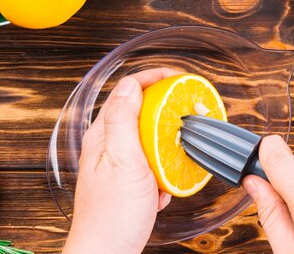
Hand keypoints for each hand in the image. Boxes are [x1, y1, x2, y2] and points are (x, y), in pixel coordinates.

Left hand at [62, 69, 179, 253]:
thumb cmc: (112, 216)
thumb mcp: (123, 162)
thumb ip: (124, 121)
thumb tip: (130, 83)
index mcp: (104, 133)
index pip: (129, 89)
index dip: (155, 78)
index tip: (181, 79)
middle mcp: (109, 143)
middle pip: (142, 110)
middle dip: (167, 111)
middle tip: (189, 115)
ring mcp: (118, 161)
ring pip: (149, 138)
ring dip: (167, 145)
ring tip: (177, 157)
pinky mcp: (128, 179)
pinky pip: (151, 162)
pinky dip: (163, 170)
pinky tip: (162, 188)